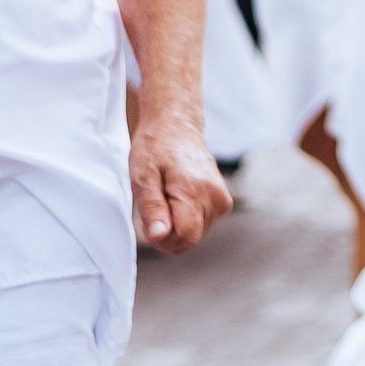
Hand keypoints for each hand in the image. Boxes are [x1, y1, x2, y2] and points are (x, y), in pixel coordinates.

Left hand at [128, 105, 229, 253]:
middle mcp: (216, 196)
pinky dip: (185, 219)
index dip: (162, 237)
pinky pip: (201, 226)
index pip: (184, 238)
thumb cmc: (155, 148)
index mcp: (196, 189)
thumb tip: (159, 236)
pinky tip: (177, 197)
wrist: (176, 126)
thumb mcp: (142, 176)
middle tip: (155, 202)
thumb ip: (151, 208)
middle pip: (189, 239)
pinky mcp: (223, 202)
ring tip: (166, 196)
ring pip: (194, 235)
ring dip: (175, 224)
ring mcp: (222, 200)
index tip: (149, 218)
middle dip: (167, 231)